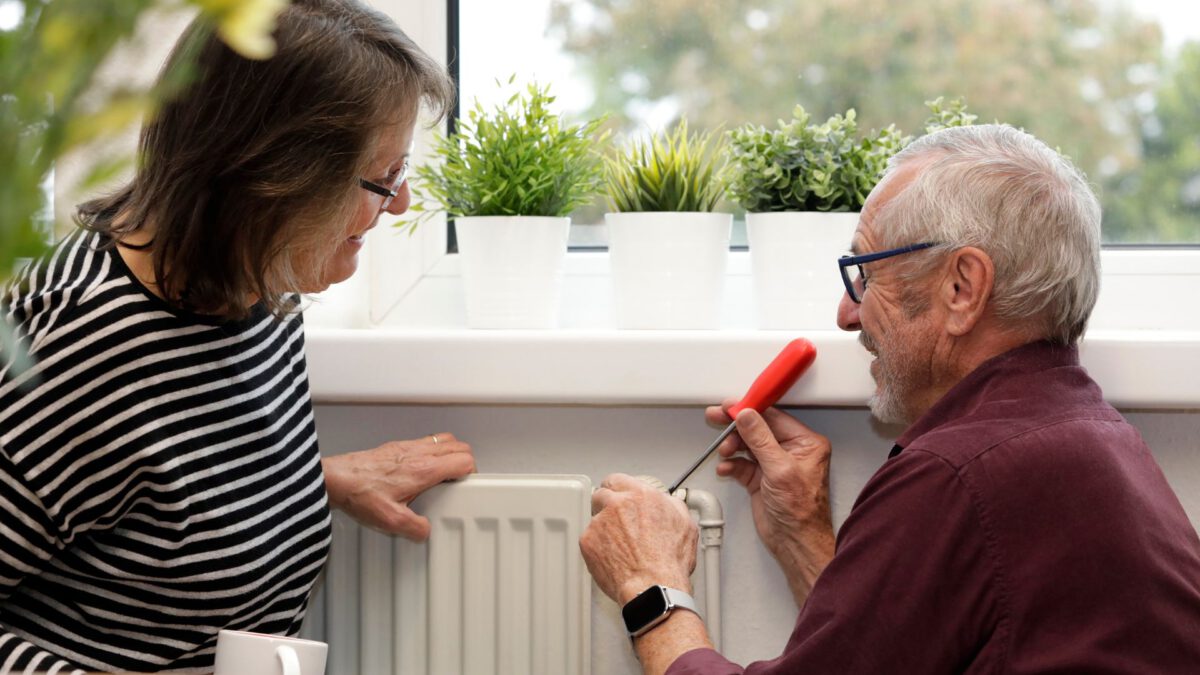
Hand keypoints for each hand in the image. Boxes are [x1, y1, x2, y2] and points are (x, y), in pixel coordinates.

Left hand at [322, 433, 474, 539]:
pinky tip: (422, 466)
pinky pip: (426, 440)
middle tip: (460, 478)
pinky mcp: (395, 445)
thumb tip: (425, 530)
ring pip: (444, 439)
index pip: (464, 460)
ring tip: (446, 470)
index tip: (466, 484)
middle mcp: (419, 453)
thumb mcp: (391, 520)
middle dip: (465, 461)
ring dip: (451, 452)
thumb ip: (415, 528)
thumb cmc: (359, 493)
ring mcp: (407, 446)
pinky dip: (434, 449)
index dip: (471, 473)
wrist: (335, 478)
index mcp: (424, 470)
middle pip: (459, 446)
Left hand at [579, 473, 697, 605]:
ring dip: (604, 528)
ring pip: (595, 519)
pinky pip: (589, 539)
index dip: (618, 490)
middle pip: (601, 495)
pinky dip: (598, 547)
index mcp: (640, 495)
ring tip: (620, 547)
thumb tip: (666, 502)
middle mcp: (617, 504)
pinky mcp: (588, 541)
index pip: (617, 480)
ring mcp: (599, 522)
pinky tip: (613, 557)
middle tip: (616, 522)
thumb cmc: (669, 562)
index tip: (618, 496)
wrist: (653, 587)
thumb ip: (671, 505)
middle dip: (607, 506)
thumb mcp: (685, 523)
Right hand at [706, 402, 834, 605]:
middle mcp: (791, 451)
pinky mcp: (761, 479)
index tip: (730, 405)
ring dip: (733, 446)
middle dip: (736, 426)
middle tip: (716, 417)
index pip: (774, 418)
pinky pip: (742, 464)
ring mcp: (774, 465)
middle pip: (758, 429)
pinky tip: (726, 468)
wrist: (795, 543)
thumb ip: (760, 439)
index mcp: (805, 443)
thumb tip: (747, 416)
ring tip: (725, 451)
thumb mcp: (779, 469)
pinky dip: (732, 465)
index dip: (750, 410)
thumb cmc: (802, 513)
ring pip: (747, 445)